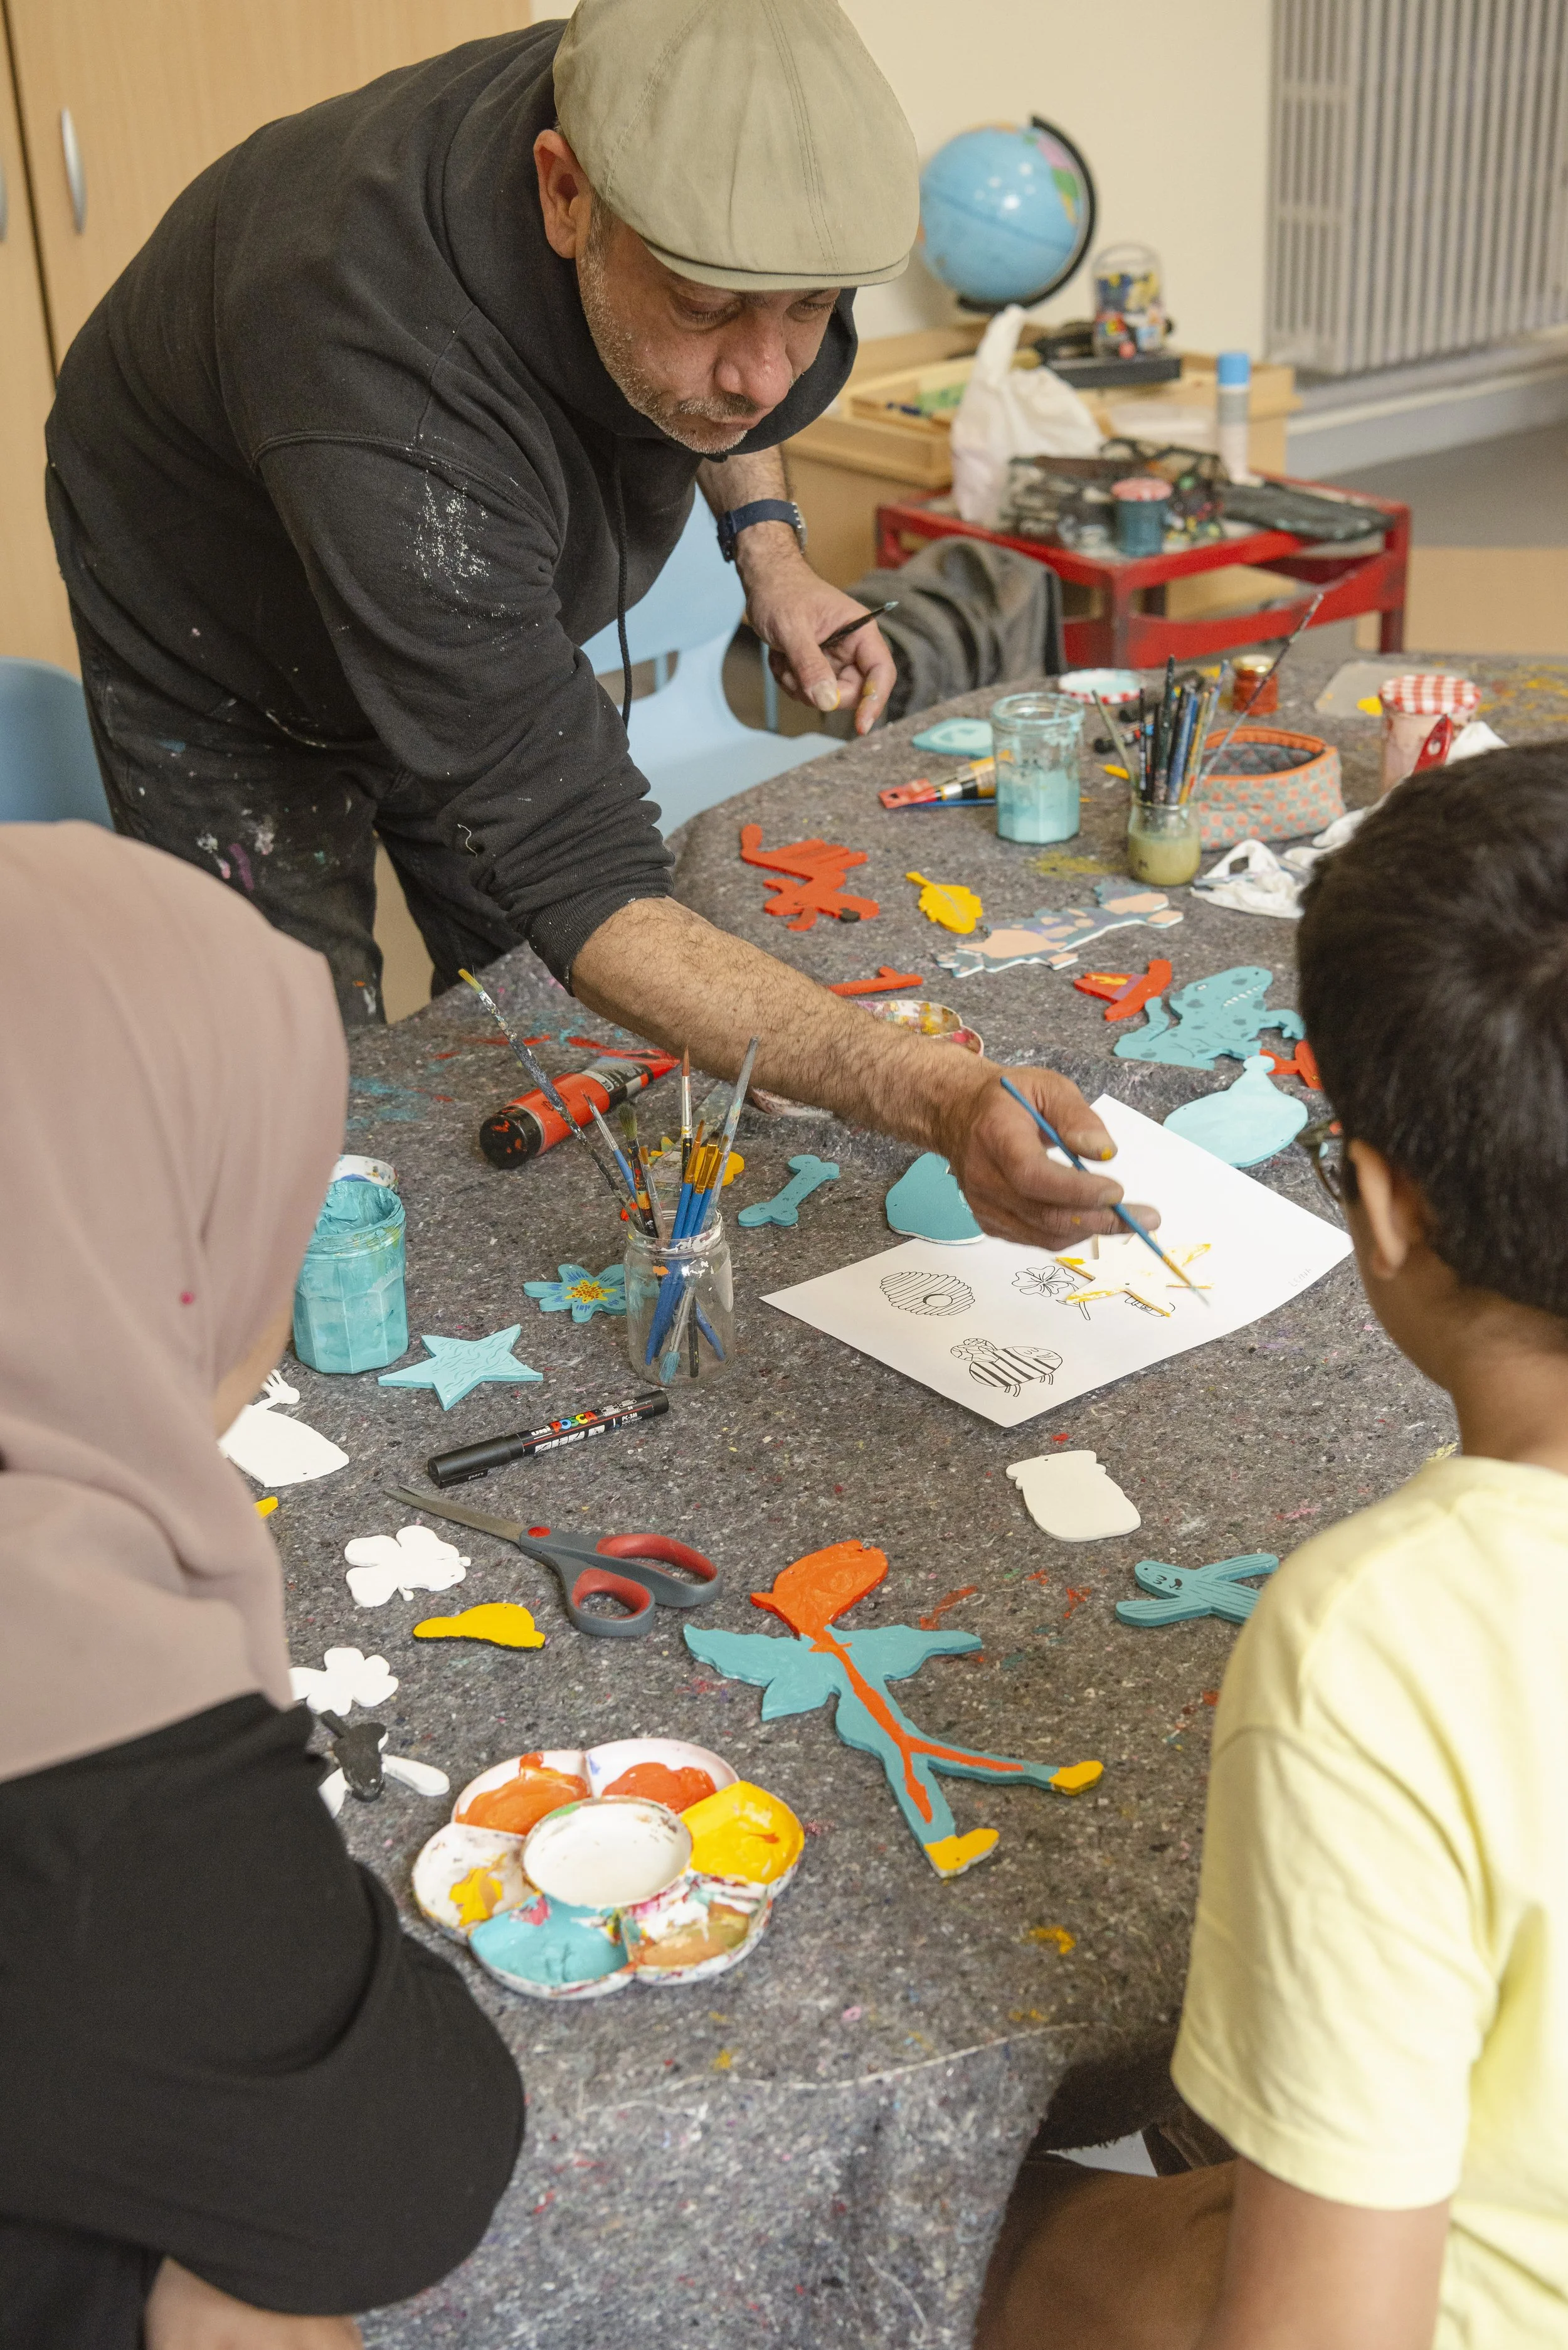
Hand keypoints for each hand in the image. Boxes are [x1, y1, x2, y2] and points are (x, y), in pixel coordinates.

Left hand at [736, 531, 895, 736]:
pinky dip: (790, 681)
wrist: (764, 581)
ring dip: (799, 685)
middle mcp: (853, 648)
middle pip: (852, 692)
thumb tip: (827, 701)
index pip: (881, 672)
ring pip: (826, 696)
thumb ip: (810, 664)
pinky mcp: (818, 667)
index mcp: (860, 631)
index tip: (862, 726)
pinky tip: (780, 659)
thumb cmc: (782, 592)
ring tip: (783, 658)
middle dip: (820, 691)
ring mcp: (835, 659)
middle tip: (794, 673)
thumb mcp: (793, 628)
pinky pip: (809, 692)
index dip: (875, 701)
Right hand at [937, 1062, 1161, 1250]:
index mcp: (996, 1135)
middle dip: (1099, 1219)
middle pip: (1043, 1213)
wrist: (958, 1115)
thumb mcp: (1047, 1086)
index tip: (1117, 1191)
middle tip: (1142, 1216)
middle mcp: (983, 1176)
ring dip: (1090, 1230)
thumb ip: (1077, 1116)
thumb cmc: (1008, 1099)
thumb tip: (1104, 1152)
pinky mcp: (988, 1221)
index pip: (1032, 1175)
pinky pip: (1035, 1239)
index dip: (1076, 1190)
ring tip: (1125, 1218)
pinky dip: (1069, 1233)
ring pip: (1043, 1233)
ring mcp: (983, 1204)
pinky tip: (1090, 1217)